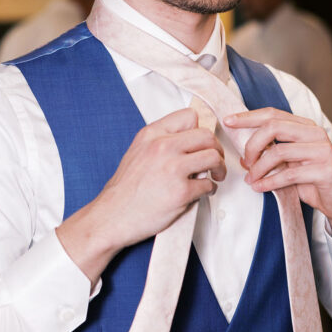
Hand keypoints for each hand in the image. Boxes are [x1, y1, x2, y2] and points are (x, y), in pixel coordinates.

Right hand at [57, 108, 225, 282]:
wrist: (112, 216)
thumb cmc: (126, 189)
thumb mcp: (138, 152)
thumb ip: (161, 141)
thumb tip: (191, 140)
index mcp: (152, 135)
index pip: (189, 116)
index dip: (200, 129)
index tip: (200, 143)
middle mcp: (163, 147)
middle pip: (207, 136)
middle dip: (216, 149)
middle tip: (215, 161)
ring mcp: (173, 169)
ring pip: (213, 157)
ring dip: (219, 168)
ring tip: (215, 176)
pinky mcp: (181, 192)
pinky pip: (208, 184)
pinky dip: (209, 189)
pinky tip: (200, 193)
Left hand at [224, 107, 331, 247]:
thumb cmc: (313, 182)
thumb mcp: (290, 165)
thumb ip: (271, 156)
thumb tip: (242, 156)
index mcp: (305, 127)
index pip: (273, 114)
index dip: (248, 117)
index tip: (228, 121)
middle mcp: (315, 133)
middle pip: (273, 127)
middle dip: (252, 144)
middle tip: (245, 162)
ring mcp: (322, 150)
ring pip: (278, 151)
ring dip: (258, 167)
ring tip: (251, 178)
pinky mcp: (325, 170)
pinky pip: (288, 174)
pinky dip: (269, 181)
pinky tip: (259, 187)